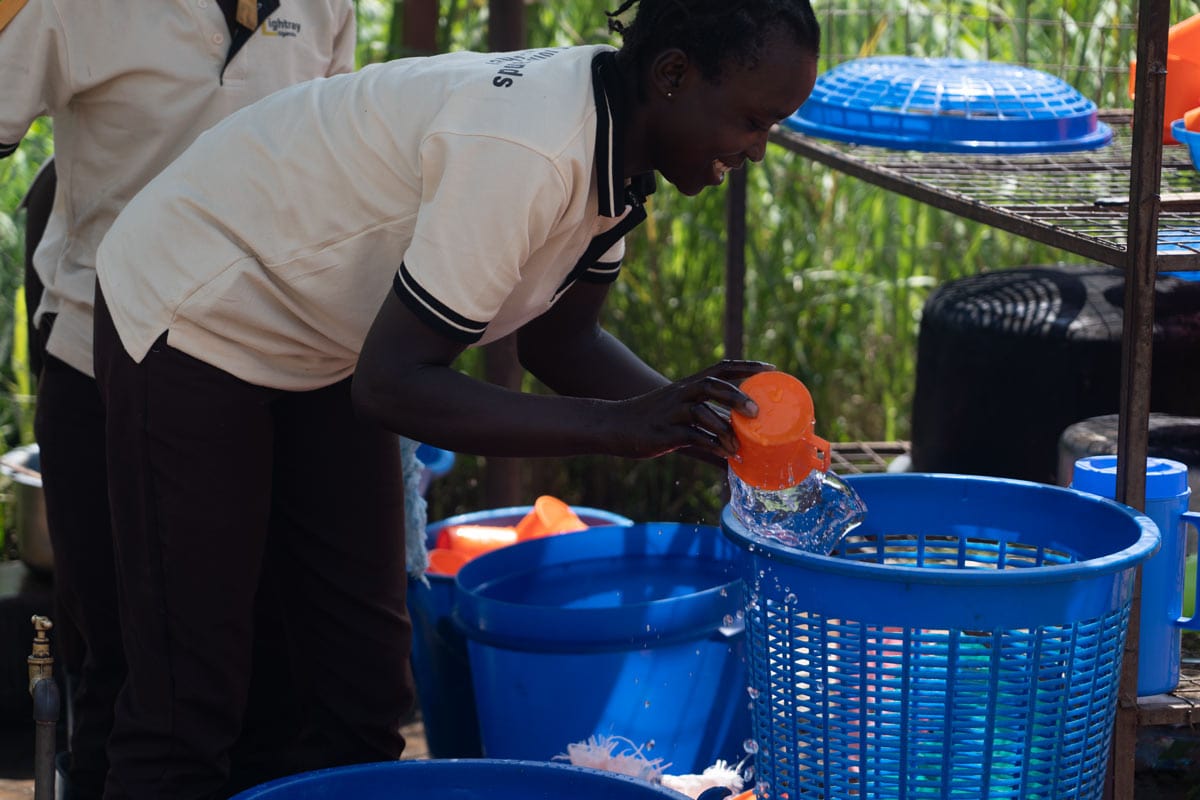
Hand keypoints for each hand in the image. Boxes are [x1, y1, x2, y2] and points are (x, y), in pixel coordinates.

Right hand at [609, 360, 773, 459]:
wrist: (613, 425)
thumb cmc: (650, 422)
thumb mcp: (678, 415)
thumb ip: (705, 427)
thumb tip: (734, 451)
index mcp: (688, 385)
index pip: (721, 368)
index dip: (747, 366)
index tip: (771, 368)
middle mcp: (681, 394)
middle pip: (712, 385)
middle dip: (736, 396)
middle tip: (757, 411)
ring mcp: (671, 412)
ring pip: (701, 411)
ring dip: (723, 427)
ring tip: (738, 445)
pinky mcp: (663, 432)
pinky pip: (690, 435)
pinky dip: (710, 444)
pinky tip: (723, 454)